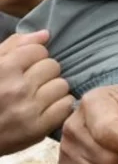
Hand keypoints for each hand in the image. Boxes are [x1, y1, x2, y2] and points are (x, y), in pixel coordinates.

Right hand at [0, 29, 72, 155]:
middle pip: (53, 66)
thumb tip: (45, 34)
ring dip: (53, 89)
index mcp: (3, 69)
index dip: (34, 56)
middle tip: (32, 82)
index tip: (25, 66)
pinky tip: (46, 108)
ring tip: (39, 95)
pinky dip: (60, 105)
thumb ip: (13, 46)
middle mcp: (16, 88)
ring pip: (62, 85)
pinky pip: (66, 105)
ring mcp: (28, 109)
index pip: (39, 50)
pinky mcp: (37, 129)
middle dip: (44, 72)